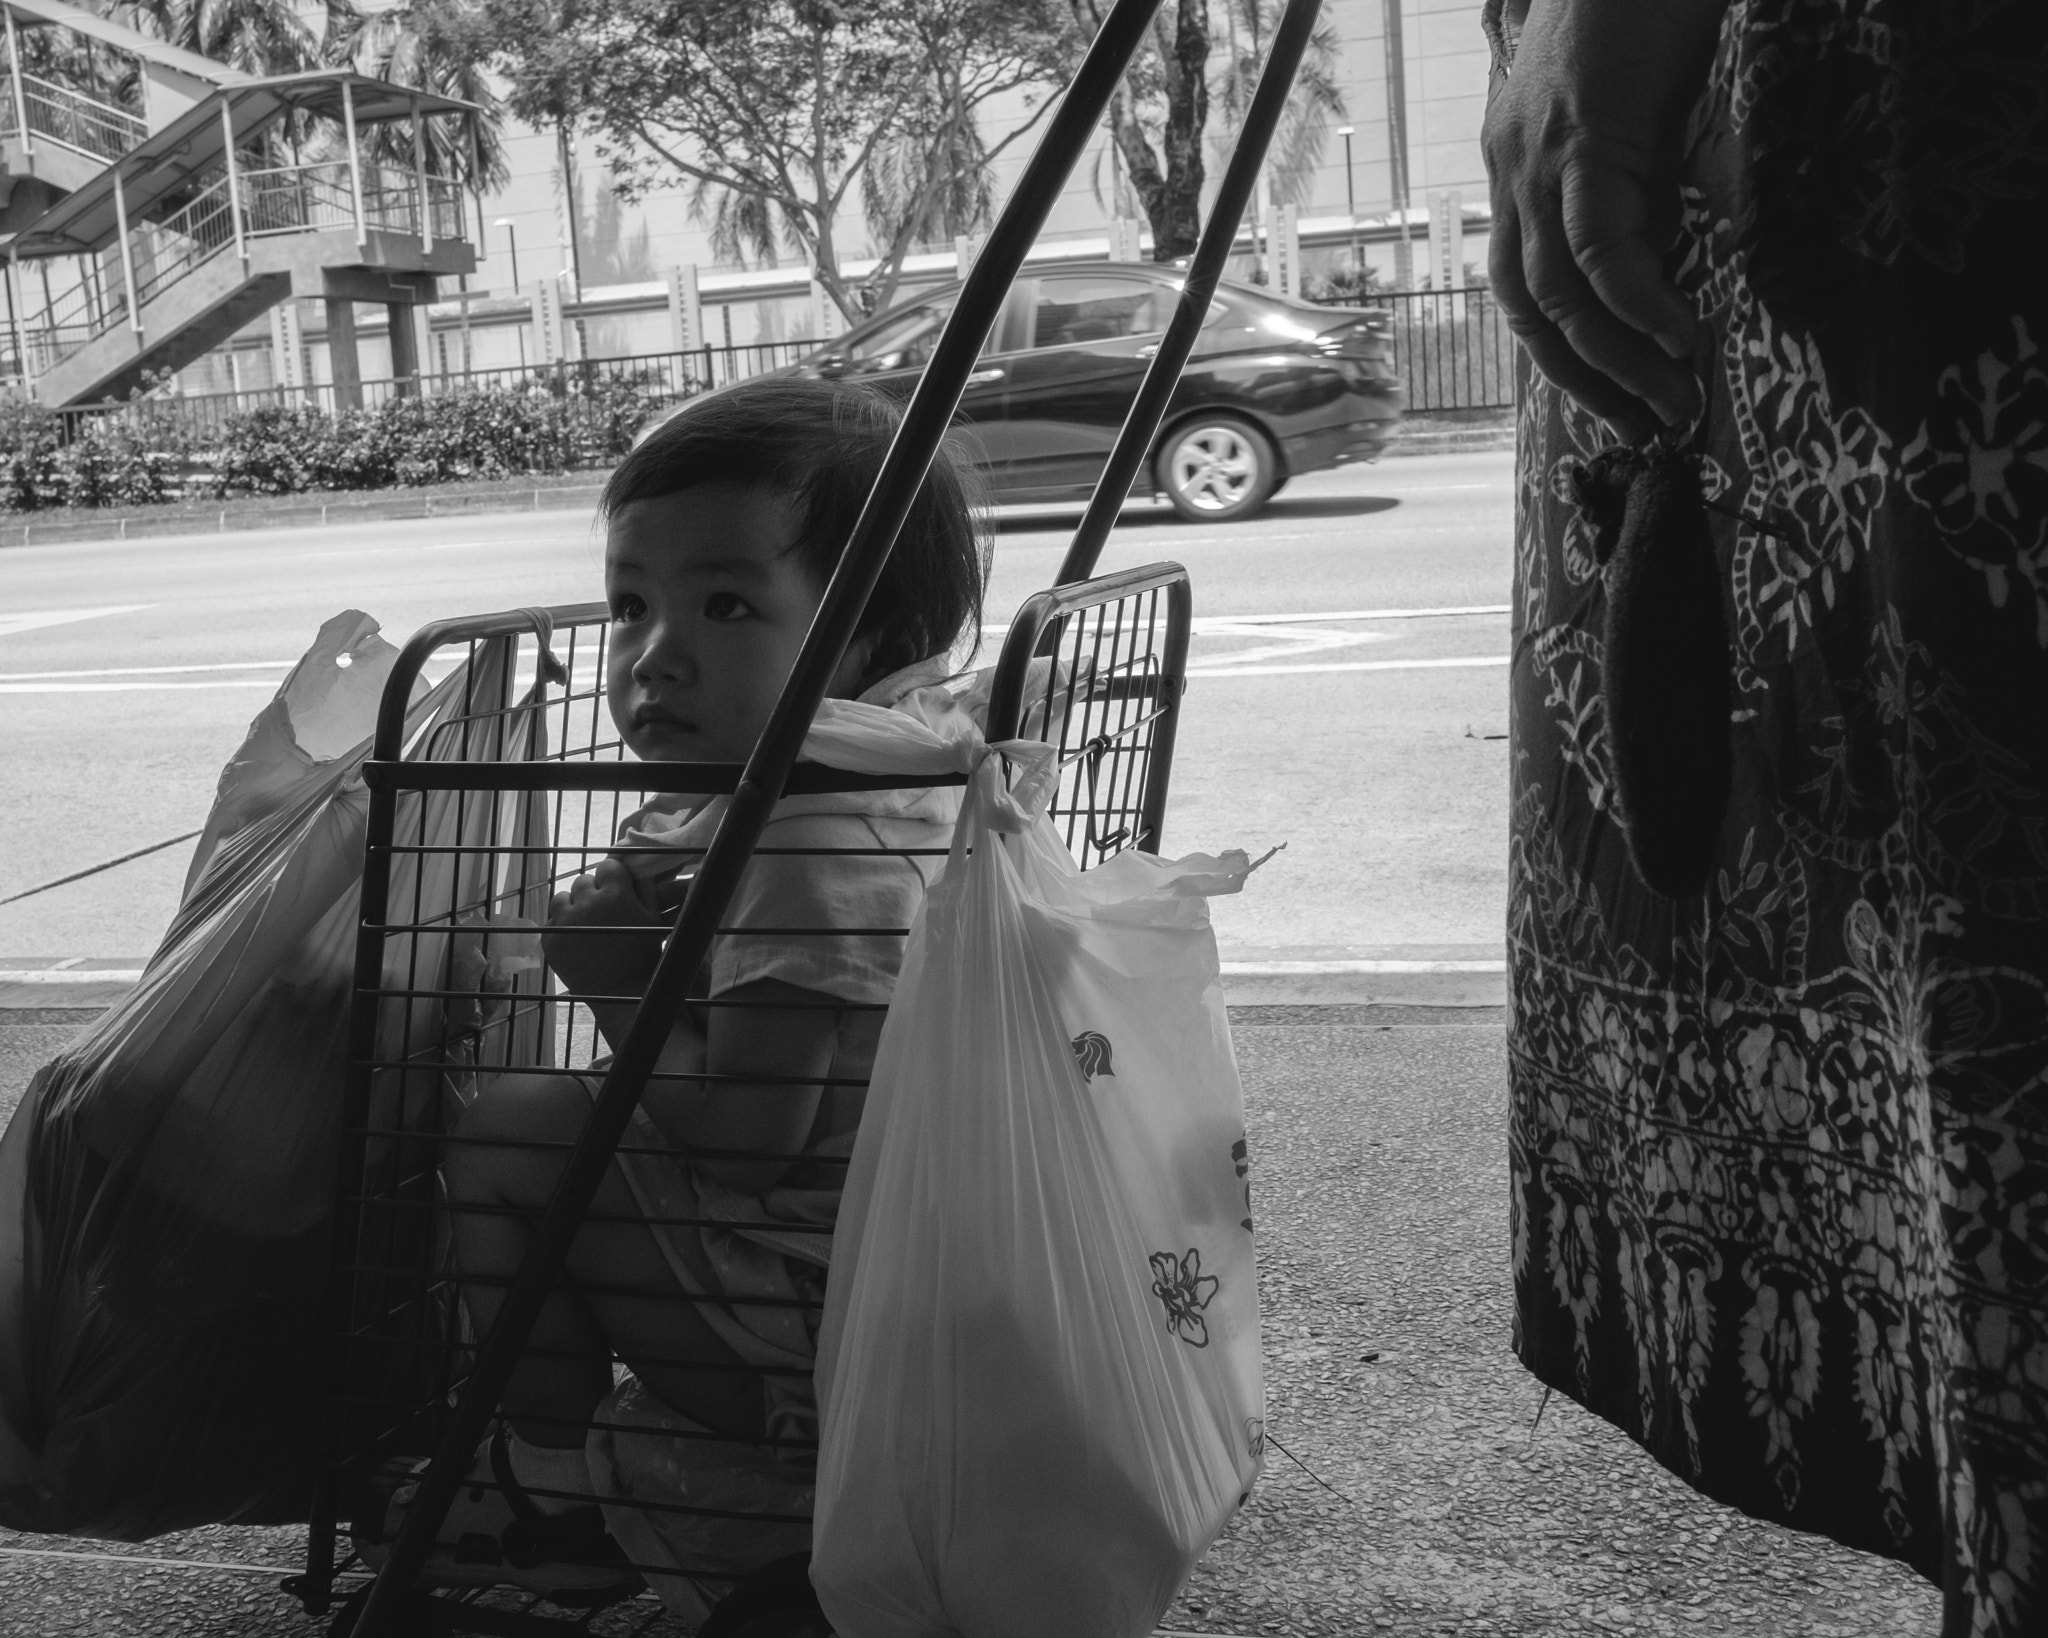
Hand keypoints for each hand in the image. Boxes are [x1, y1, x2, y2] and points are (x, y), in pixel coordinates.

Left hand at [543, 858, 665, 1001]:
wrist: (619, 993)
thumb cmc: (642, 954)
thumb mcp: (653, 917)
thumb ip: (644, 887)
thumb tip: (633, 868)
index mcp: (616, 895)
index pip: (608, 866)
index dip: (613, 877)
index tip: (617, 890)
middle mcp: (587, 903)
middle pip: (583, 880)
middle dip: (593, 891)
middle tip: (602, 910)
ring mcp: (565, 922)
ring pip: (562, 897)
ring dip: (573, 905)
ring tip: (585, 922)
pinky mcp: (550, 939)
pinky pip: (552, 920)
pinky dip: (562, 925)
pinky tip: (576, 938)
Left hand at [1483, 0, 1729, 442]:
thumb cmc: (1650, 9)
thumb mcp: (1645, 117)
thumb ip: (1647, 186)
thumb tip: (1685, 255)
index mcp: (1519, 173)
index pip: (1529, 293)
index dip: (1571, 358)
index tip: (1622, 404)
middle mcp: (1512, 175)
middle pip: (1533, 312)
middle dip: (1591, 380)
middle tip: (1649, 426)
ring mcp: (1536, 160)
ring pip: (1561, 294)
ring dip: (1619, 359)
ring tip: (1675, 398)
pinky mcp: (1580, 140)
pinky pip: (1598, 247)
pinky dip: (1635, 303)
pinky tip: (1676, 339)